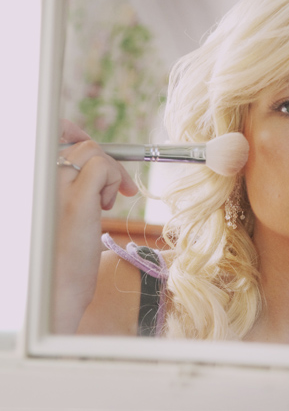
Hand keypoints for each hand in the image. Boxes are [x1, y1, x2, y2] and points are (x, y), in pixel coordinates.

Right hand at [53, 119, 137, 332]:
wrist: (53, 293)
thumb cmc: (57, 255)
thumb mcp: (55, 211)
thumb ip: (66, 182)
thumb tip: (89, 155)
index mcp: (32, 179)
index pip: (52, 133)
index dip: (74, 133)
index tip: (91, 146)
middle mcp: (37, 177)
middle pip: (78, 142)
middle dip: (105, 159)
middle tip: (119, 185)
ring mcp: (54, 186)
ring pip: (92, 151)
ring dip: (109, 174)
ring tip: (104, 204)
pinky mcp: (75, 201)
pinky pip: (102, 166)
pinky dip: (113, 181)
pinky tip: (105, 207)